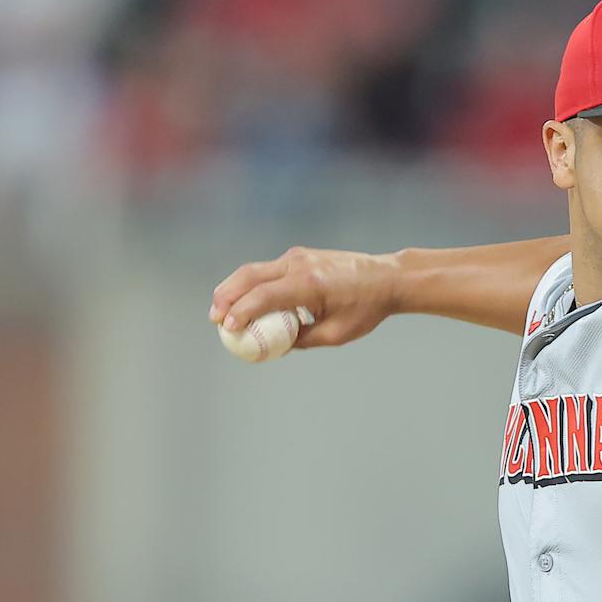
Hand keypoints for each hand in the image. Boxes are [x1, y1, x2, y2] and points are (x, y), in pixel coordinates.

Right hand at [209, 247, 401, 348]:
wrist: (386, 278)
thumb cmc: (365, 309)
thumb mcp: (336, 333)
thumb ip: (303, 339)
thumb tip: (277, 346)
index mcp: (309, 284)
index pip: (264, 296)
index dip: (241, 312)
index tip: (227, 329)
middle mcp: (299, 264)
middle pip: (249, 276)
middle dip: (226, 297)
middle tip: (214, 319)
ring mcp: (298, 256)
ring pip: (254, 269)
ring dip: (233, 288)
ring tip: (221, 310)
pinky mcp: (299, 256)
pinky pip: (267, 270)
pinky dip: (251, 284)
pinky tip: (244, 300)